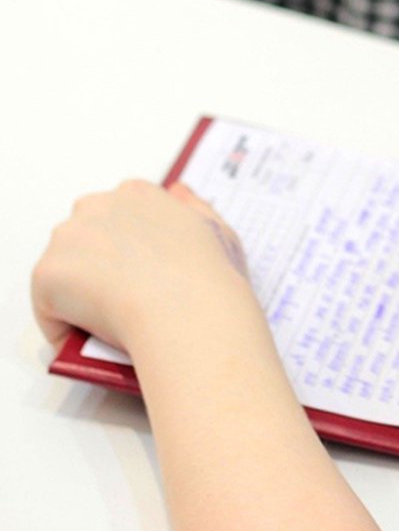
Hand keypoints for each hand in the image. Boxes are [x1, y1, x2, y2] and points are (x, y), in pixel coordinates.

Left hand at [31, 180, 254, 353]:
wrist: (190, 313)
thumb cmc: (210, 279)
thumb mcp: (219, 233)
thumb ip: (194, 209)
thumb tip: (178, 192)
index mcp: (138, 194)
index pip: (118, 216)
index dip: (128, 249)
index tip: (141, 274)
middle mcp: (97, 205)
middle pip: (84, 238)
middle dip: (97, 266)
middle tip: (125, 300)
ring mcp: (67, 238)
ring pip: (63, 271)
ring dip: (79, 294)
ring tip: (110, 321)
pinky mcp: (48, 273)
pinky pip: (48, 307)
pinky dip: (65, 326)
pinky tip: (91, 338)